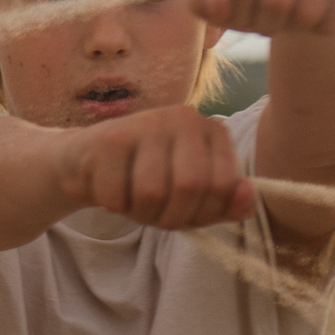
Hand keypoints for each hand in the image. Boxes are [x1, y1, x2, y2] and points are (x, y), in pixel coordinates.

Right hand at [52, 105, 253, 229]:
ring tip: (134, 204)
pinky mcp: (108, 137)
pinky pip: (117, 195)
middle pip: (190, 187)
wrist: (86, 161)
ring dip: (141, 214)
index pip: (224, 184)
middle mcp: (184, 117)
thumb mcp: (194, 195)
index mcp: (212, 129)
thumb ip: (226, 201)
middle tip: (156, 217)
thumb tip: (247, 197)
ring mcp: (145, 122)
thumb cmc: (148, 180)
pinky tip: (110, 191)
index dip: (205, 214)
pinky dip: (114, 206)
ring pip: (152, 192)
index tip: (187, 216)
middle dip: (171, 217)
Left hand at [191, 0, 334, 38]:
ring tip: (288, 18)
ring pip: (309, 11)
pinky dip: (321, 29)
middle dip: (268, 25)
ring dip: (295, 28)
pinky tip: (314, 15)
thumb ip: (205, 6)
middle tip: (266, 23)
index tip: (240, 16)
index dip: (238, 15)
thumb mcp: (221, 5)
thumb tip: (216, 0)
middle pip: (277, 0)